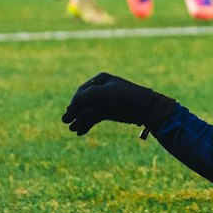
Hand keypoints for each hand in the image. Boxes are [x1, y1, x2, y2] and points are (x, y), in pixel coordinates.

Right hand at [62, 73, 177, 136]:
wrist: (147, 108)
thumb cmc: (127, 97)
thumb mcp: (106, 93)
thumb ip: (88, 95)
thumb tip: (73, 102)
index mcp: (100, 80)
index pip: (82, 92)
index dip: (75, 102)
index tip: (69, 112)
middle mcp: (101, 90)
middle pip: (83, 102)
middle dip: (75, 112)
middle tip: (65, 122)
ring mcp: (105, 102)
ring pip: (88, 111)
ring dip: (80, 120)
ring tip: (74, 130)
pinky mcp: (109, 112)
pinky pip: (94, 118)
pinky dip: (87, 124)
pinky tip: (80, 131)